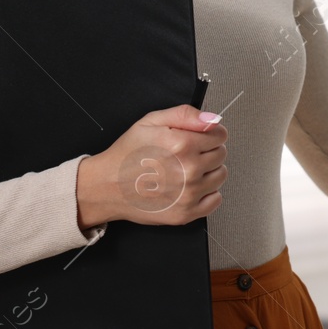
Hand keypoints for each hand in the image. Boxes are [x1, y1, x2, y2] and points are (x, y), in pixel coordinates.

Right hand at [75, 105, 227, 227]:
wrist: (106, 186)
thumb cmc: (127, 154)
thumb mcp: (151, 121)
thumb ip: (185, 115)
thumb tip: (213, 118)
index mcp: (182, 144)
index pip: (220, 135)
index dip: (210, 133)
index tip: (198, 137)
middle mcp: (188, 170)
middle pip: (221, 154)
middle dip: (208, 150)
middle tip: (186, 154)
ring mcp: (188, 194)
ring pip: (220, 176)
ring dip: (209, 171)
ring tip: (186, 170)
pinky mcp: (185, 213)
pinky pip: (215, 200)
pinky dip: (208, 193)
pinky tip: (190, 187)